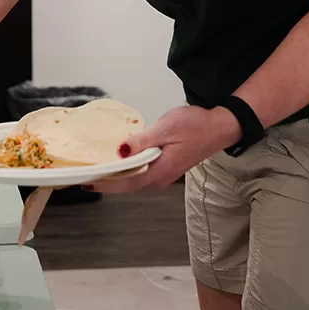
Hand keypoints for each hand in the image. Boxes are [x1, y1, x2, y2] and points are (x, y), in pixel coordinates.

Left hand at [86, 105, 240, 193]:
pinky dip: (129, 166)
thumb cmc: (197, 126)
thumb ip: (142, 140)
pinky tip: (119, 159)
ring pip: (135, 176)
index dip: (106, 183)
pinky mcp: (167, 165)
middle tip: (87, 174)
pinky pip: (143, 169)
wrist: (221, 126)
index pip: (127, 182)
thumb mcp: (166, 128)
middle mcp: (161, 177)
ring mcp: (165, 172)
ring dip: (118, 173)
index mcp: (160, 172)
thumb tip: (121, 150)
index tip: (88, 181)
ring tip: (98, 167)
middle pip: (128, 182)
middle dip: (107, 180)